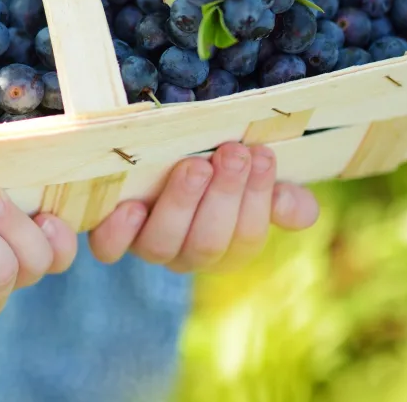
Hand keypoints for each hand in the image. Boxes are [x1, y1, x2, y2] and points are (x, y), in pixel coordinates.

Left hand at [88, 142, 318, 272]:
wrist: (153, 159)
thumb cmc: (214, 170)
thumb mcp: (252, 180)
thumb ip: (279, 197)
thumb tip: (297, 208)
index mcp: (226, 246)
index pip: (247, 236)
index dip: (257, 198)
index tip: (261, 153)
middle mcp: (185, 254)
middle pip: (208, 242)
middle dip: (225, 196)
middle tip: (233, 153)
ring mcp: (147, 245)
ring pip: (162, 244)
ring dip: (181, 204)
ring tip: (195, 166)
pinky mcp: (111, 235)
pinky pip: (109, 248)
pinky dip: (119, 232)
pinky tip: (130, 207)